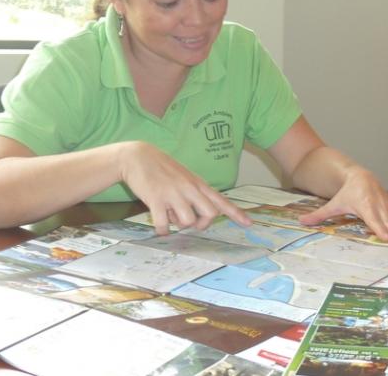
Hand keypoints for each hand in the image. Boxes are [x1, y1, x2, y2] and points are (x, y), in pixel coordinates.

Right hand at [117, 141, 251, 235]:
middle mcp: (189, 188)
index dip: (236, 213)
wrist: (137, 156)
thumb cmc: (162, 168)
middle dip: (201, 223)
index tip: (249, 224)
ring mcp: (173, 194)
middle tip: (189, 220)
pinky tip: (159, 226)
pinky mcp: (156, 199)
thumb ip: (195, 193)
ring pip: (188, 221)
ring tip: (169, 214)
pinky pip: (165, 225)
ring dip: (178, 224)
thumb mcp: (184, 176)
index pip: (221, 200)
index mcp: (197, 183)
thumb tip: (202, 215)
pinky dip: (163, 231)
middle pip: (209, 214)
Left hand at [298, 170, 387, 242]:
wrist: (361, 177)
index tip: (386, 236)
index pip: (372, 218)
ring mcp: (386, 205)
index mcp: (363, 204)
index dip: (379, 227)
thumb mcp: (333, 203)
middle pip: (387, 220)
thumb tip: (300, 221)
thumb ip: (319, 214)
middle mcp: (377, 204)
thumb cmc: (345, 193)